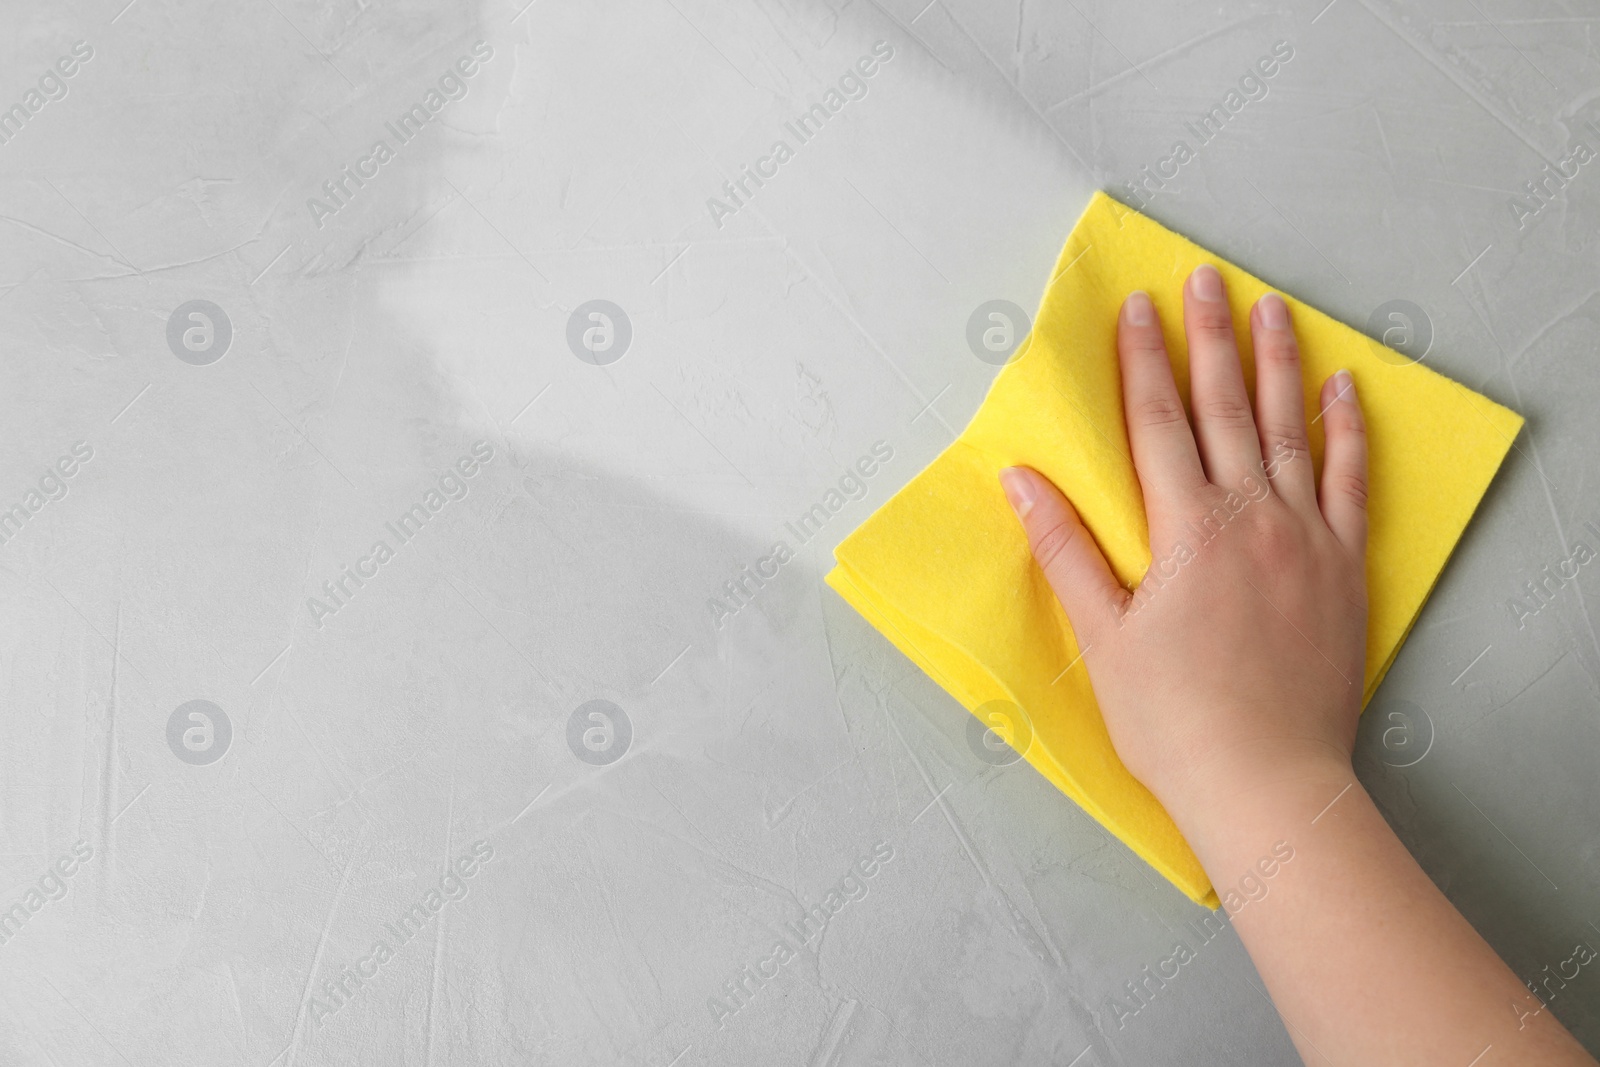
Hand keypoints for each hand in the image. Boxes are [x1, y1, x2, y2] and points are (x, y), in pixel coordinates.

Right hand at [998, 264, 1368, 827]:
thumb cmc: (1173, 718)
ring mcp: (1305, 537)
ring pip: (1290, 429)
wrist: (1266, 780)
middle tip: (1203, 279)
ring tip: (1271, 308)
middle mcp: (1251, 516)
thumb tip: (1020, 480)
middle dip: (1209, 338)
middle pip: (1225, 407)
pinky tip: (1343, 390)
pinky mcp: (1344, 567)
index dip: (1143, 360)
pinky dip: (1347, 430)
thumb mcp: (1102, 636)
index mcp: (1186, 528)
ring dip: (1278, 362)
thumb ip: (1064, 549)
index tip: (1136, 308)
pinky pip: (1352, 481)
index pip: (1158, 422)